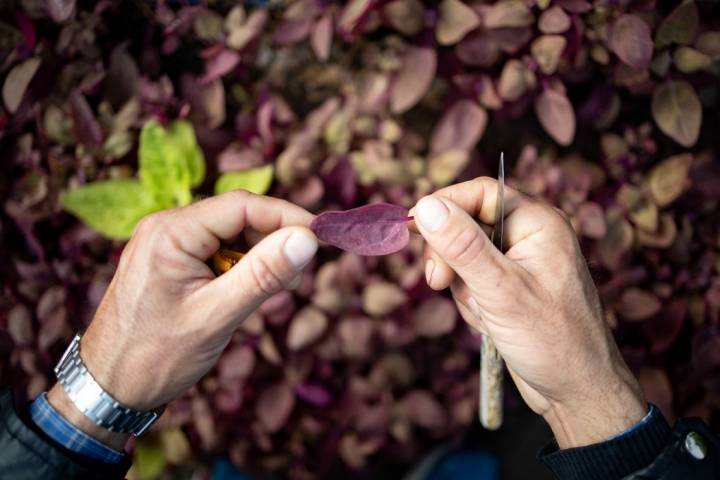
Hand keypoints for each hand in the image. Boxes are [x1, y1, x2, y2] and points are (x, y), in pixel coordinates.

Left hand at [49, 191, 316, 448]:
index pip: (242, 205)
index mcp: (170, 232)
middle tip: (296, 275)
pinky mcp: (169, 261)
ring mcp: (165, 244)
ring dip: (257, 257)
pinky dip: (238, 268)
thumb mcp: (217, 315)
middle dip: (272, 241)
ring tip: (271, 291)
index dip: (286, 216)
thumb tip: (308, 239)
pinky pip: (215, 252)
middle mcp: (165, 228)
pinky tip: (244, 294)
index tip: (321, 236)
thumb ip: (264, 274)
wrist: (107, 390)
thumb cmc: (156, 356)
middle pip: (236, 217)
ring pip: (229, 235)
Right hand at [411, 177, 645, 448]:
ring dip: (462, 285)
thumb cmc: (552, 341)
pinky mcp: (511, 286)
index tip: (415, 227)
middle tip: (440, 282)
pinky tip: (489, 322)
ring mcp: (520, 262)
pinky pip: (473, 280)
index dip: (444, 205)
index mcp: (538, 222)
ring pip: (465, 255)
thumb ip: (461, 245)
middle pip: (467, 223)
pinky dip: (471, 301)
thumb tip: (426, 206)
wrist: (577, 392)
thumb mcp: (499, 290)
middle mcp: (530, 235)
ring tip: (483, 313)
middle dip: (450, 256)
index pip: (480, 192)